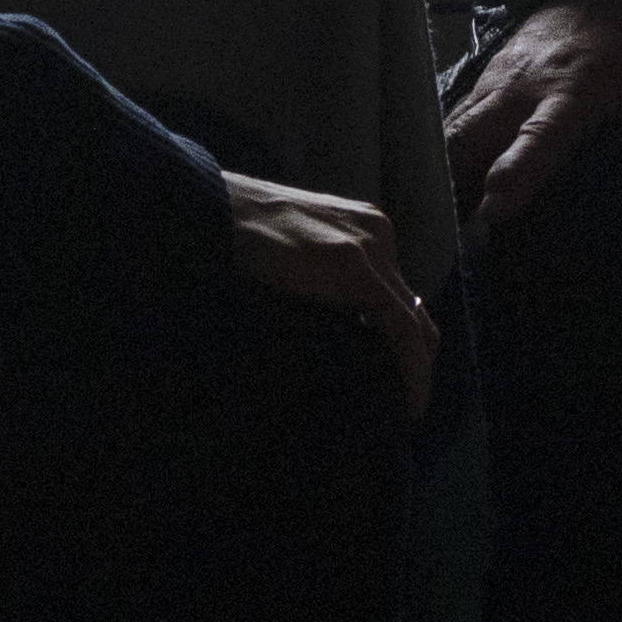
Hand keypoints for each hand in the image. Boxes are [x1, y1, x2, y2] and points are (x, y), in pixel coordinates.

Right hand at [221, 168, 437, 418]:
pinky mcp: (353, 266)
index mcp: (364, 228)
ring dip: (415, 371)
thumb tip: (339, 335)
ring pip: (415, 323)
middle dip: (414, 362)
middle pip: (414, 310)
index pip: (399, 297)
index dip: (402, 345)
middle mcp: (378, 233)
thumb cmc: (237, 239)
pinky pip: (401, 327)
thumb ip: (322, 284)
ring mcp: (369, 246)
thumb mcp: (294, 260)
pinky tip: (407, 401)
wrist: (206, 210)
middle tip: (399, 406)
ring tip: (402, 411)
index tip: (392, 384)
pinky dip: (411, 368)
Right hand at [444, 0, 621, 237]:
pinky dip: (444, 148)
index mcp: (576, 90)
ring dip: (440, 168)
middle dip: (450, 178)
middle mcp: (525, 85)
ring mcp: (500, 77)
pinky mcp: (488, 73)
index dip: (517, 171)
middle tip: (439, 229)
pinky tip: (437, 183)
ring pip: (454, 126)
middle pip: (471, 133)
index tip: (494, 207)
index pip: (541, 135)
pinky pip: (456, 115)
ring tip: (422, 217)